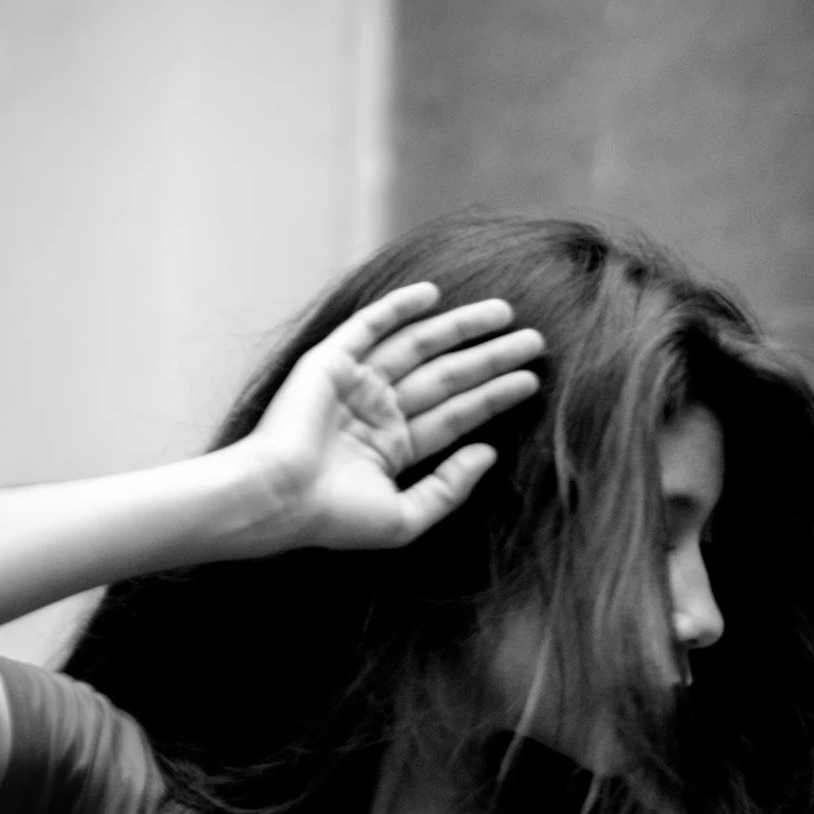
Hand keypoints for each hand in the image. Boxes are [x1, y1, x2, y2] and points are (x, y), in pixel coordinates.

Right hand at [237, 282, 542, 550]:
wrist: (276, 499)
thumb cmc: (333, 519)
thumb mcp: (405, 518)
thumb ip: (449, 488)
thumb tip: (488, 454)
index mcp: (393, 447)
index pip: (456, 414)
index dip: (495, 396)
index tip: (533, 380)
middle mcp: (377, 411)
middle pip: (448, 376)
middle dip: (491, 357)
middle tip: (537, 340)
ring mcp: (355, 384)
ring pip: (418, 346)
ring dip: (460, 328)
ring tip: (505, 314)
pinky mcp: (331, 362)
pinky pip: (369, 326)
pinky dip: (398, 307)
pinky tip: (433, 294)